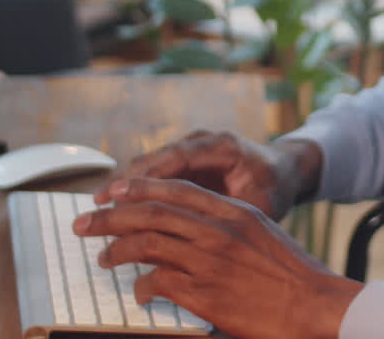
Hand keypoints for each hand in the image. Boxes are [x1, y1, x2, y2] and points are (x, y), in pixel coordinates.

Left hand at [75, 177, 360, 338]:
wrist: (316, 306)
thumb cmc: (293, 276)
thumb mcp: (263, 235)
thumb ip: (229, 226)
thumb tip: (192, 227)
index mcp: (235, 212)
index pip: (176, 190)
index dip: (139, 189)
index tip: (114, 192)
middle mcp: (219, 230)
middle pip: (151, 212)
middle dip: (111, 216)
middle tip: (85, 224)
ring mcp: (211, 260)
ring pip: (147, 243)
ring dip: (117, 250)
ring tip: (104, 258)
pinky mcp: (205, 294)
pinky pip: (158, 282)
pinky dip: (143, 286)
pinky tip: (141, 292)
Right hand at [95, 131, 320, 219]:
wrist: (285, 169)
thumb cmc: (275, 187)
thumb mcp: (261, 205)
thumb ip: (231, 216)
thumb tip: (200, 240)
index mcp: (223, 146)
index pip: (177, 157)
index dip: (147, 176)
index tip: (121, 194)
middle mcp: (202, 141)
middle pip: (155, 157)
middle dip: (125, 181)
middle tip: (98, 205)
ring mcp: (191, 149)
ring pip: (150, 164)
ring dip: (125, 185)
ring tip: (99, 210)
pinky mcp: (185, 162)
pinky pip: (155, 174)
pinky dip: (137, 190)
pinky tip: (118, 211)